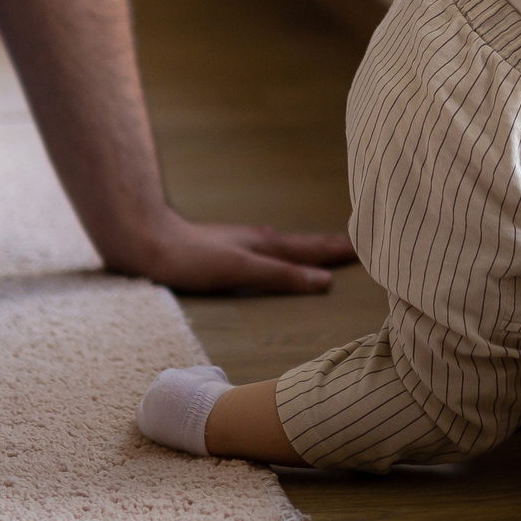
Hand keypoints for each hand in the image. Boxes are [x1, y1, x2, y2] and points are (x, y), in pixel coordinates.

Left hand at [111, 213, 358, 294]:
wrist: (147, 243)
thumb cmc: (192, 258)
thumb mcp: (242, 270)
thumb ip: (282, 275)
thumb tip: (325, 280)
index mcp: (267, 244)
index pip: (314, 248)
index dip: (342, 249)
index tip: (372, 246)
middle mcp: (259, 240)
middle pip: (304, 243)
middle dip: (333, 245)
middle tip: (361, 244)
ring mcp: (243, 242)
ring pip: (287, 245)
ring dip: (310, 248)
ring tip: (327, 250)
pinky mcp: (226, 250)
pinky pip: (269, 251)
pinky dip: (286, 254)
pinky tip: (276, 257)